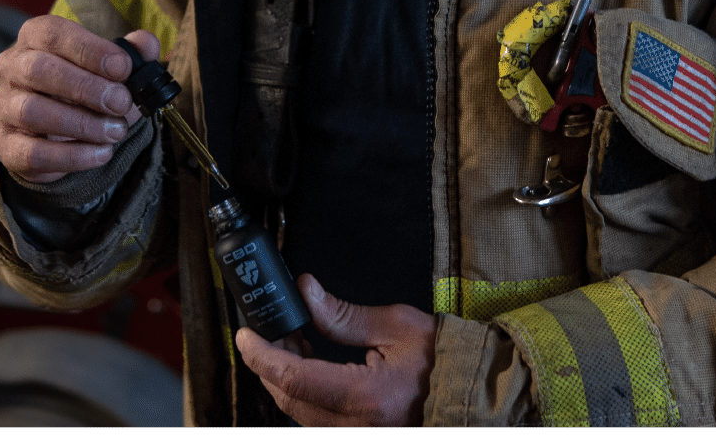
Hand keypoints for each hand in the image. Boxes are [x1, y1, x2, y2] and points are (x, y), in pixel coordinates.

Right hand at [0, 17, 156, 182]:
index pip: (53, 34)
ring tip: (116, 131)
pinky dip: (72, 155)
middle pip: (38, 69)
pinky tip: (102, 153)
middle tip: (121, 102)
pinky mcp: (6, 145)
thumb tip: (146, 44)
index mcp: (35, 38)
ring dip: (82, 123)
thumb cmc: (85, 87)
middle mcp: (12, 68)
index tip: (123, 68)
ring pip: (32, 111)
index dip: (90, 49)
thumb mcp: (111, 67)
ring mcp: (4, 107)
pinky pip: (32, 152)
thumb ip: (132, 52)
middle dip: (86, 87)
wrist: (58, 130)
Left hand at [235, 273, 435, 426]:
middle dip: (268, 365)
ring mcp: (357, 434)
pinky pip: (316, 418)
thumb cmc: (441, 359)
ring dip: (284, 378)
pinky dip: (303, 391)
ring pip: (299, 411)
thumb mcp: (395, 325)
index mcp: (365, 398)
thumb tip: (307, 293)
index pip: (293, 379)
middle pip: (289, 399)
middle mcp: (356, 426)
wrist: (469, 392)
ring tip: (291, 341)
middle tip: (267, 331)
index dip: (261, 356)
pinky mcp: (358, 433)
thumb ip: (344, 315)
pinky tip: (308, 364)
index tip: (245, 336)